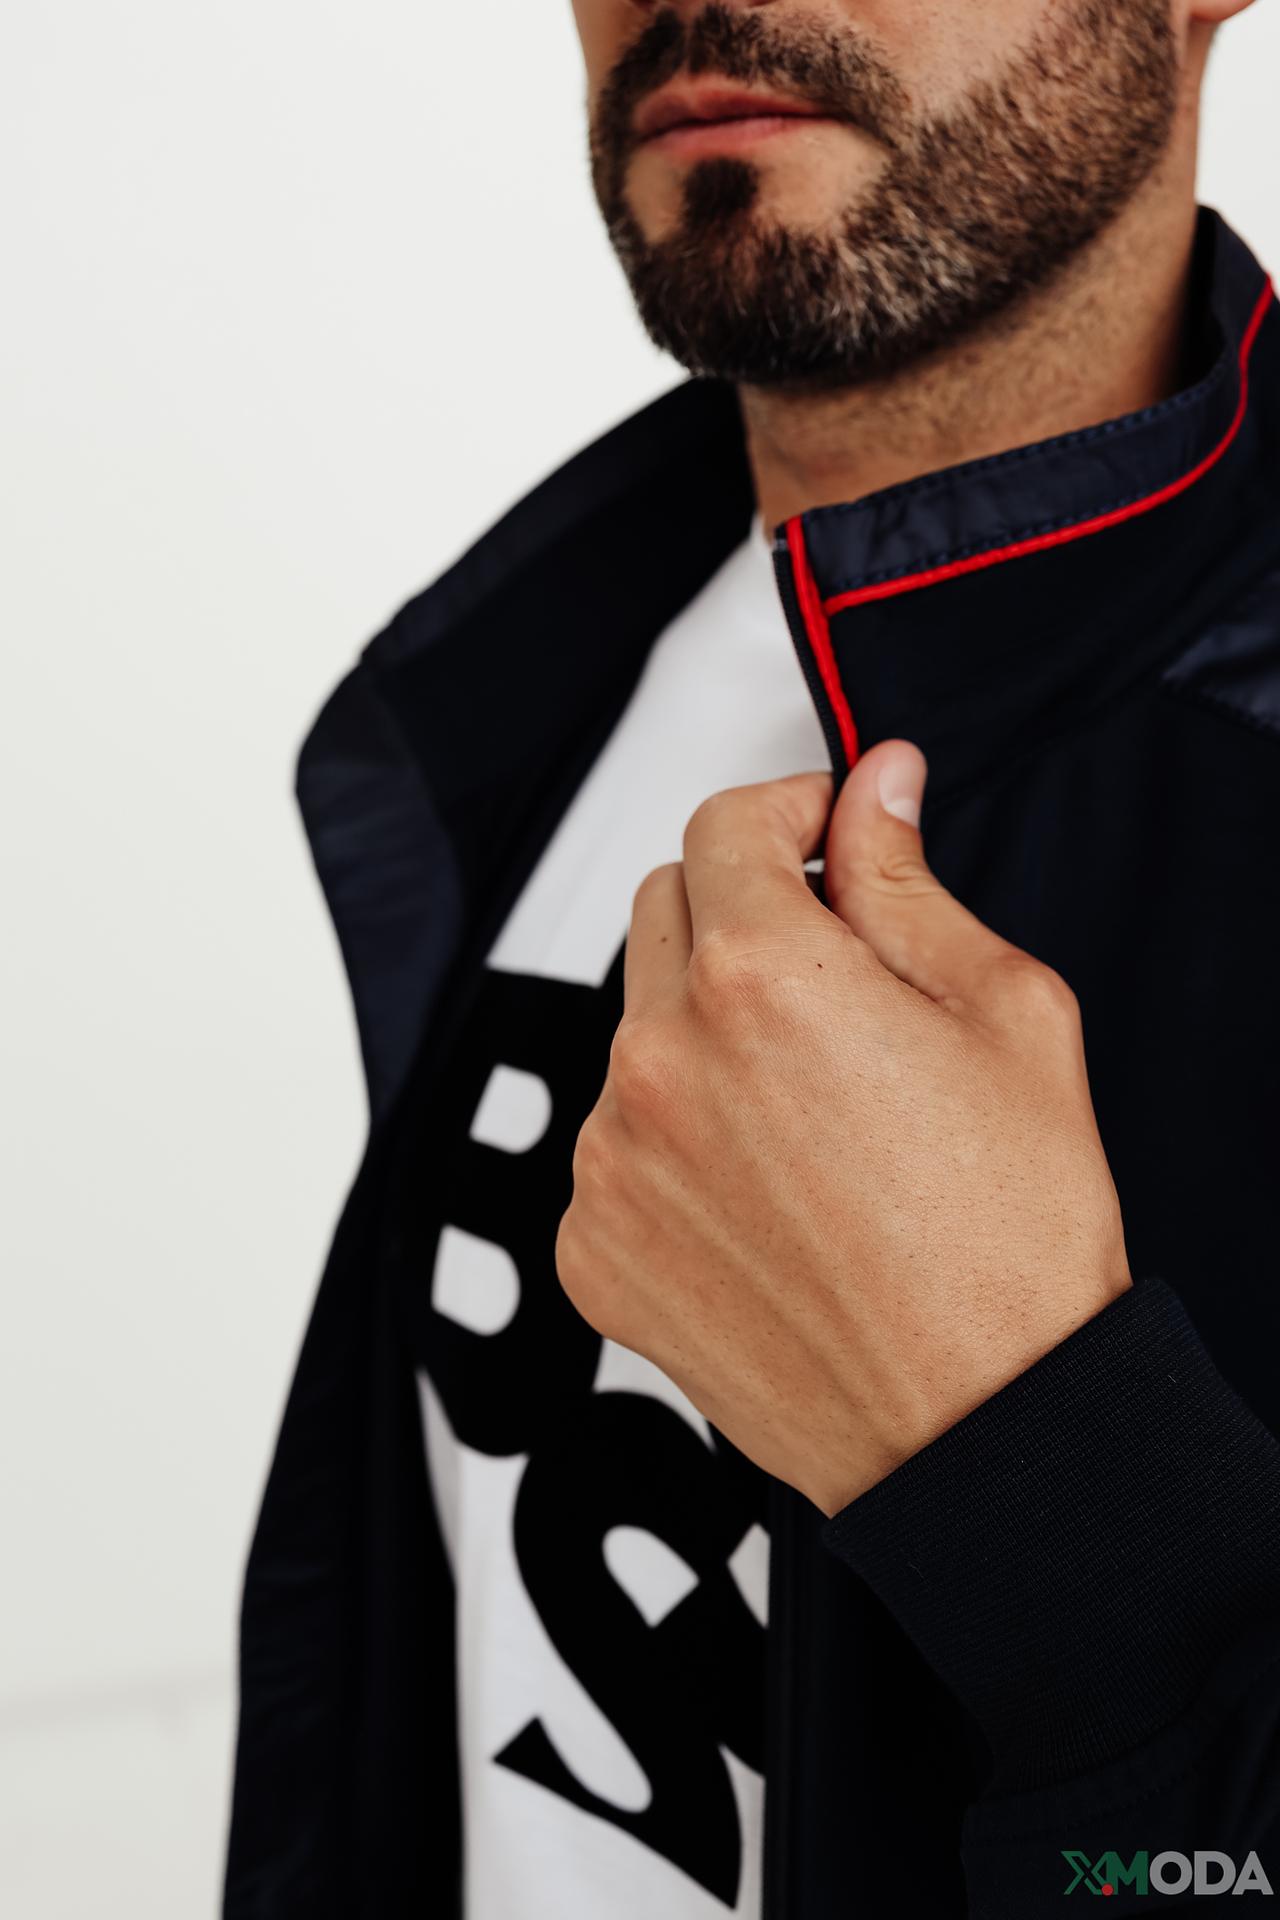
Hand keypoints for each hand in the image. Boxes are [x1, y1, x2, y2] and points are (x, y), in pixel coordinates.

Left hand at [555, 741, 1132, 1517]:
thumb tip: (873, 788)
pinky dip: (675, 1141)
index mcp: (761, 979)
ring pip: (637, 1032)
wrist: (981, 1427)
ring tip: (814, 1112)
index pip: (724, 825)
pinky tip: (769, 1192)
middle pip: (666, 911)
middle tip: (832, 967)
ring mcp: (612, 1163)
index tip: (822, 833)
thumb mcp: (1001, 1014)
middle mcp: (660, 1061)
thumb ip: (905, 883)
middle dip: (743, 909)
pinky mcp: (593, 1248)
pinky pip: (615, 1145)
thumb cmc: (1010, 1238)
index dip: (786, 809)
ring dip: (707, 1031)